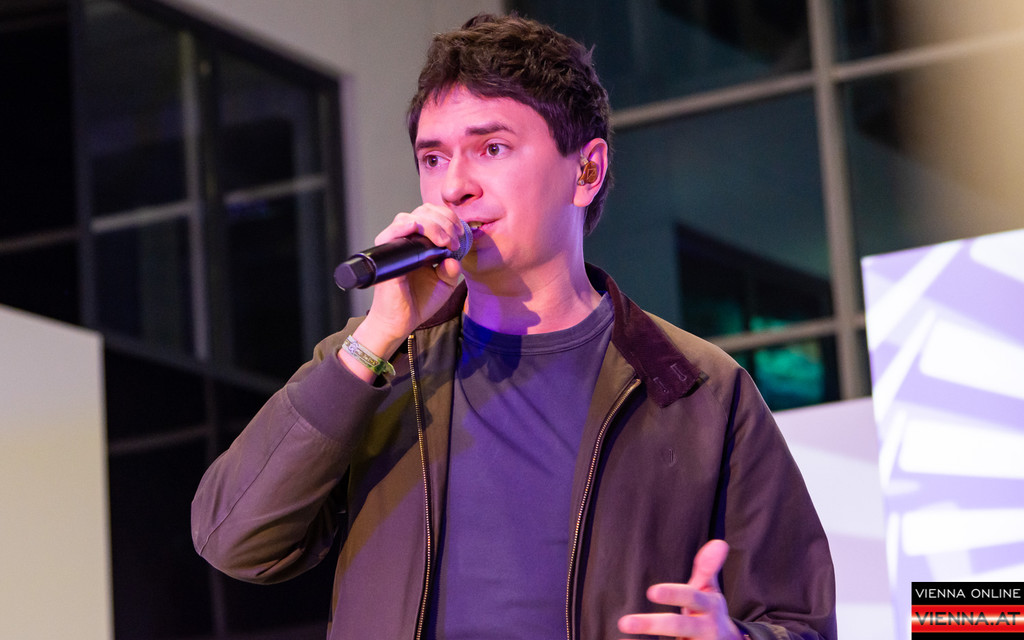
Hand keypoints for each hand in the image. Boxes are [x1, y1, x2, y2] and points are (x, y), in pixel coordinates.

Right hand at [339, 204, 465, 381]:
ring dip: (433, 224)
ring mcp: (395, 246)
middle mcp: (406, 241)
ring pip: (411, 217)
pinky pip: (394, 231)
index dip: (449, 220)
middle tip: (455, 240)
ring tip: (445, 242)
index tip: (460, 236)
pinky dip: (408, 226)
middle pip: (423, 211)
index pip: (433, 216)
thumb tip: (453, 256)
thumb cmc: (419, 302)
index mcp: (420, 244)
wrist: (401, 322)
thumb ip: (452, 268)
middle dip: (445, 220)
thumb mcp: (444, 284)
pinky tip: (423, 233)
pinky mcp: (386, 255)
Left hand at [617, 540, 743, 639]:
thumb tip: (718, 543)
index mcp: (709, 607)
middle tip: (625, 622)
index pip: (691, 598)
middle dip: (653, 624)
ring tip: (621, 636)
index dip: (673, 595)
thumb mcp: (710, 591)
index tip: (652, 591)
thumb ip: (708, 568)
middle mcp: (705, 628)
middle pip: (679, 626)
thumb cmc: (709, 613)